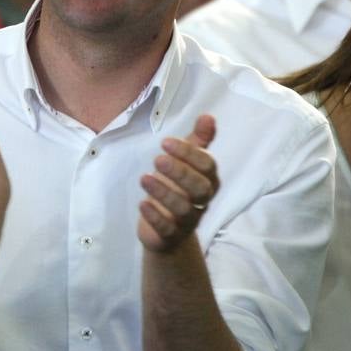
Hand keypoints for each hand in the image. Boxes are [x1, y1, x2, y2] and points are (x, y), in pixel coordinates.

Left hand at [138, 115, 219, 252]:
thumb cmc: (178, 189)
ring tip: (144, 178)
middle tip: (158, 159)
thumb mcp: (186, 163)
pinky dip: (155, 216)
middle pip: (200, 188)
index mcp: (207, 181)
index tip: (166, 142)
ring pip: (184, 208)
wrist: (167, 232)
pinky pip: (167, 228)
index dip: (189, 154)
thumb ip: (198, 141)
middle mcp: (201, 201)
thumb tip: (208, 116)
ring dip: (164, 192)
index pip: (207, 166)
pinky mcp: (171, 235)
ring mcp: (188, 220)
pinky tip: (142, 203)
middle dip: (181, 172)